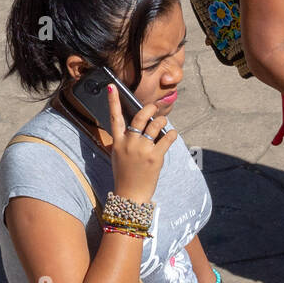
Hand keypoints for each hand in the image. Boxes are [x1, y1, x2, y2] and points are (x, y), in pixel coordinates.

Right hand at [107, 85, 176, 203]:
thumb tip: (138, 126)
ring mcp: (142, 149)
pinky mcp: (155, 157)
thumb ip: (124, 140)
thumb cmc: (125, 174)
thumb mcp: (117, 155)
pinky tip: (171, 134)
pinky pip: (167, 138)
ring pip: (155, 125)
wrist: (131, 195)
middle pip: (139, 117)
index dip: (113, 101)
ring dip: (162, 121)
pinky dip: (171, 134)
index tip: (112, 86)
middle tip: (154, 107)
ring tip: (163, 123)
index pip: (113, 117)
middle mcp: (129, 143)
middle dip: (149, 108)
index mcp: (117, 142)